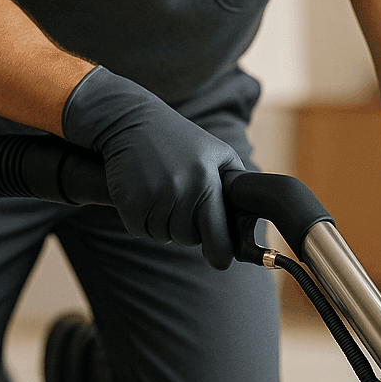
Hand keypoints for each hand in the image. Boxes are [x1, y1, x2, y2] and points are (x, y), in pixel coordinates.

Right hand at [62, 66, 244, 269]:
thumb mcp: (215, 151)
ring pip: (162, 235)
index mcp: (207, 181)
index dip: (221, 254)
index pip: (218, 236)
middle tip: (179, 202)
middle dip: (185, 227)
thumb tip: (251, 215)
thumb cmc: (178, 138)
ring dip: (161, 223)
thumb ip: (235, 181)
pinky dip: (139, 219)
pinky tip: (142, 194)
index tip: (220, 260)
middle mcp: (182, 191)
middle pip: (187, 238)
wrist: (129, 121)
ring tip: (160, 193)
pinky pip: (139, 230)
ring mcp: (153, 197)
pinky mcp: (128, 202)